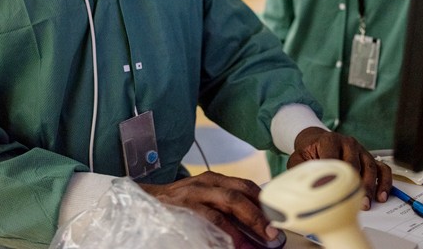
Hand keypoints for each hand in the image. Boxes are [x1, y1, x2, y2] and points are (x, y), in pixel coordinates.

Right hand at [140, 171, 280, 247]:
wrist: (142, 201)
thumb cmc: (178, 204)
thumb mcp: (204, 199)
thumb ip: (225, 207)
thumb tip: (256, 226)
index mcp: (214, 180)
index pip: (246, 186)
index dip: (264, 202)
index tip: (280, 218)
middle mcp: (206, 182)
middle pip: (239, 194)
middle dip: (259, 214)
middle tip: (273, 234)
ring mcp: (193, 193)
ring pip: (226, 203)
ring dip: (245, 224)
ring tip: (257, 242)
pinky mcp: (181, 207)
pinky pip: (206, 219)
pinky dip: (221, 233)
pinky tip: (230, 244)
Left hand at [287, 127, 392, 208]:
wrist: (317, 141)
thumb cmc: (310, 152)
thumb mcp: (298, 157)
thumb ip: (299, 169)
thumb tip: (300, 186)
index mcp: (330, 140)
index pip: (334, 157)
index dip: (335, 174)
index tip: (335, 189)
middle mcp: (348, 143)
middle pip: (354, 164)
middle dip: (354, 184)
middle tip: (354, 201)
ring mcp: (361, 150)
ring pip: (370, 167)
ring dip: (370, 187)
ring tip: (366, 203)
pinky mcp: (369, 158)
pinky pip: (382, 169)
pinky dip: (384, 182)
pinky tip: (381, 195)